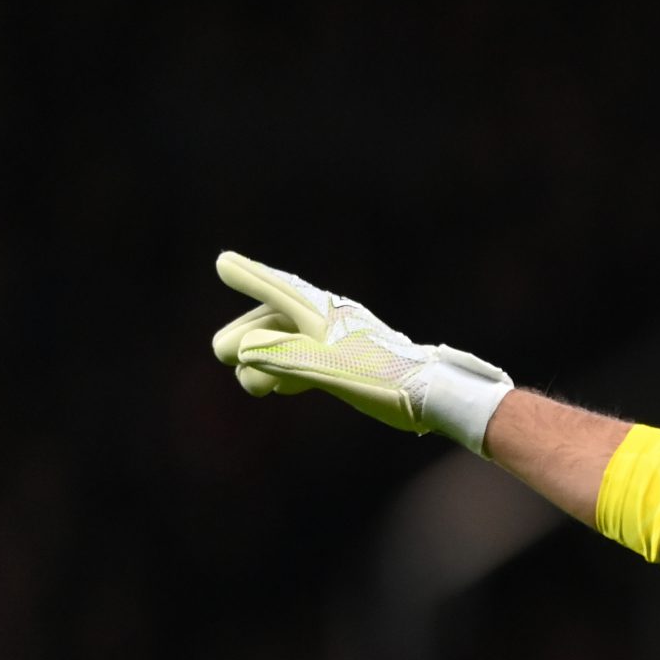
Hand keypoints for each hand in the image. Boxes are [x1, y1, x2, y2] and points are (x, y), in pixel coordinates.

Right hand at [210, 252, 511, 453]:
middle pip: (274, 319)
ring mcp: (341, 342)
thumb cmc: (385, 380)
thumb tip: (244, 349)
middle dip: (247, 335)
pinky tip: (279, 389)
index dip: (250, 277)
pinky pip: (308, 359)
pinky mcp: (353, 364)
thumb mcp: (328, 368)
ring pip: (289, 341)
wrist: (438, 397)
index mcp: (324, 314)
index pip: (278, 290)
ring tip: (252, 385)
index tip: (225, 263)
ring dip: (265, 358)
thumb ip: (283, 355)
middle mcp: (330, 321)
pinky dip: (288, 370)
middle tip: (222, 352)